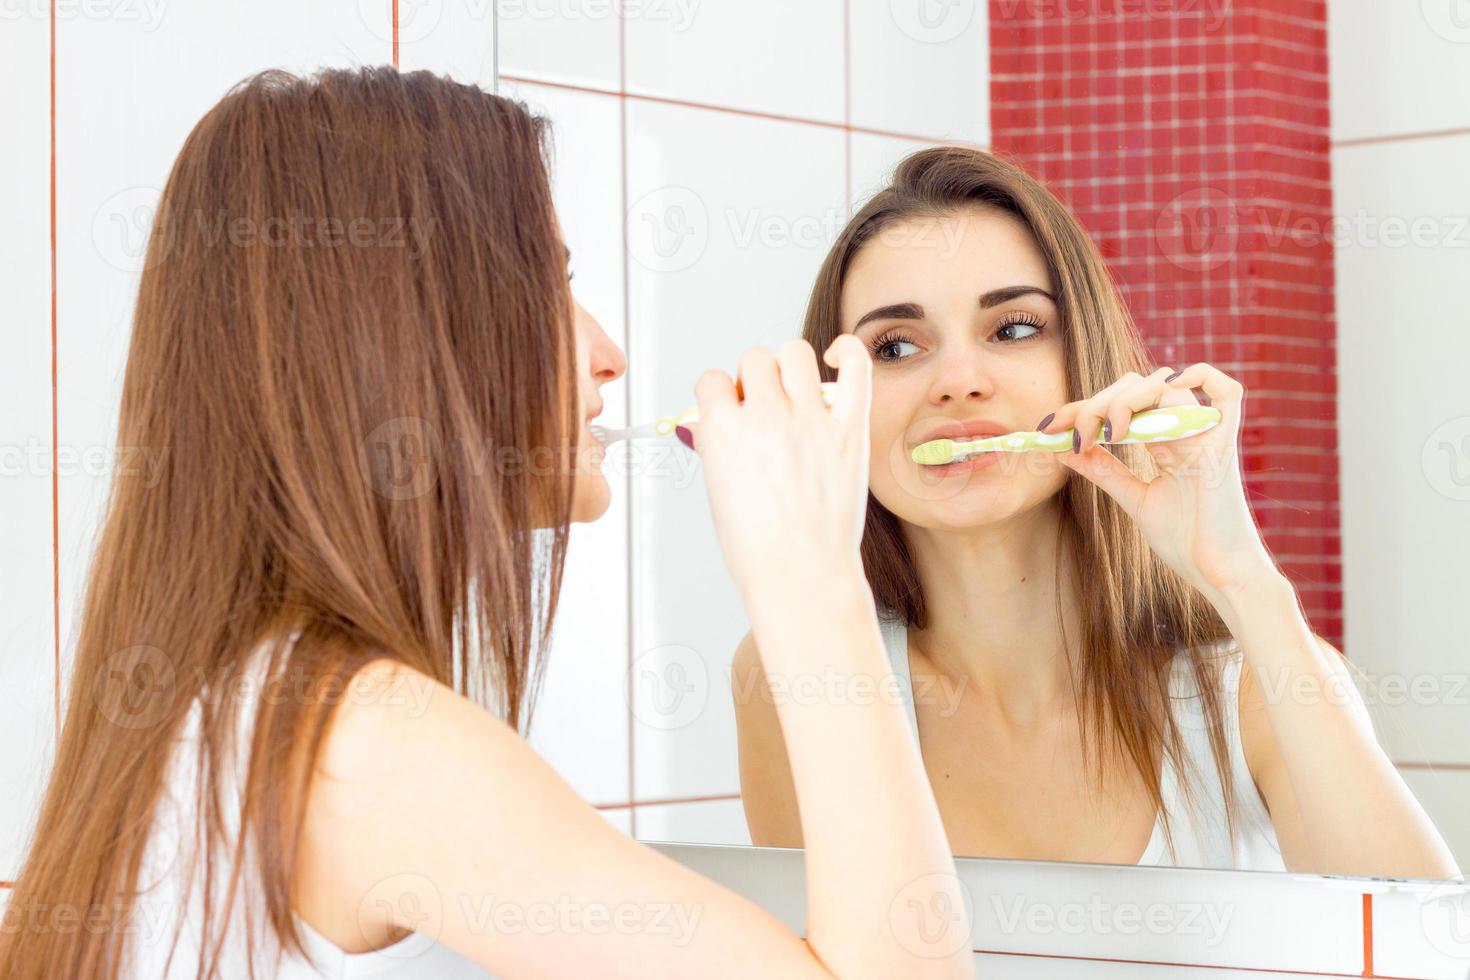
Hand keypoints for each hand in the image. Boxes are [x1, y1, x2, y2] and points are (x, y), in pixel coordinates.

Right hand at [683, 337, 871, 602]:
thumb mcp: (718, 491)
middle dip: (755, 378)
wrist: (800, 574)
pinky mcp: (848, 429)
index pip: (711, 380)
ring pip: (794, 352)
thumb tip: (710, 422)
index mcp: (723, 432)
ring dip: (791, 365)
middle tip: (766, 406)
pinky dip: (848, 352)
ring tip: (797, 391)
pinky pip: (855, 366)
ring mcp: (809, 420)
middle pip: (754, 359)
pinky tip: (839, 359)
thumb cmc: (758, 545)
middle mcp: (764, 417)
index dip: (720, 393)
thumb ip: (715, 447)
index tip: (732, 409)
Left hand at [1042, 364, 1275, 601]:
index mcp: (1165, 441)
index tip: (1048, 428)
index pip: (1119, 402)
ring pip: (1162, 385)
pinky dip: (1201, 376)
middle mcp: (1185, 430)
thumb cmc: (1184, 541)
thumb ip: (1104, 471)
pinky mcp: (1225, 445)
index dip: (1081, 409)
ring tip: (1106, 435)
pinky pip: (1228, 392)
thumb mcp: (1134, 499)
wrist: (1215, 573)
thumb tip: (1063, 448)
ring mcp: (1206, 434)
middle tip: (1072, 436)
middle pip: (1136, 386)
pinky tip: (1167, 390)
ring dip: (1122, 401)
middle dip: (1094, 405)